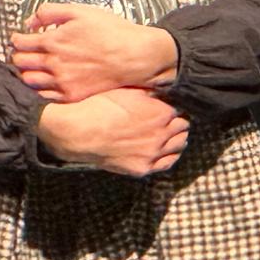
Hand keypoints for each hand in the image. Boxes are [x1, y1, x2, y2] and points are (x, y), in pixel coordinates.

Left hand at [10, 3, 177, 102]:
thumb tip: (29, 22)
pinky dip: (38, 89)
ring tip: (32, 67)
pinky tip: (44, 82)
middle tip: (24, 53)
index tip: (20, 38)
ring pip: (28, 80)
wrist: (136, 56)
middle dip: (18, 55)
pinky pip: (44, 96)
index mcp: (52, 41)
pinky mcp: (71, 95)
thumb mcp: (79, 11)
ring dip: (26, 72)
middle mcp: (53, 63)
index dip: (16, 39)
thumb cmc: (110, 31)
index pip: (19, 43)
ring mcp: (62, 82)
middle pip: (19, 62)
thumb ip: (50, 12)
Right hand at [36, 87, 188, 176]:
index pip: (180, 111)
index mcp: (162, 112)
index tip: (166, 108)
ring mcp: (153, 153)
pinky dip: (167, 156)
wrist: (77, 132)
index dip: (171, 108)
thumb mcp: (124, 91)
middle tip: (168, 121)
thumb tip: (160, 92)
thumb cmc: (97, 107)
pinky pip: (166, 163)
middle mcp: (162, 134)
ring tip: (169, 136)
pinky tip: (163, 152)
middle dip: (176, 123)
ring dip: (176, 139)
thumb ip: (148, 93)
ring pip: (179, 146)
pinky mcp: (142, 167)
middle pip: (183, 129)